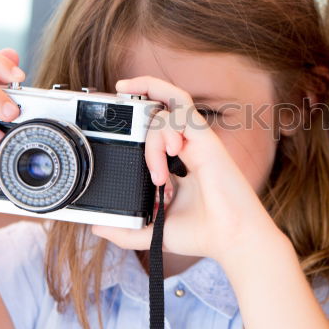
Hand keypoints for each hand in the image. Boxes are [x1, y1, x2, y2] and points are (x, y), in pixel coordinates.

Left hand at [88, 76, 278, 263]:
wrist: (231, 239)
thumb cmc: (202, 234)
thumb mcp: (153, 232)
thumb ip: (126, 230)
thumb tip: (97, 227)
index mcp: (179, 163)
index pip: (160, 126)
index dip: (141, 115)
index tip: (117, 115)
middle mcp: (189, 147)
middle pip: (164, 104)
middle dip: (142, 89)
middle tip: (119, 91)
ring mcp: (197, 141)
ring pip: (168, 110)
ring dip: (153, 136)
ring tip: (158, 175)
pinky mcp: (205, 140)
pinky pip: (181, 110)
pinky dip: (165, 128)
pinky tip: (170, 154)